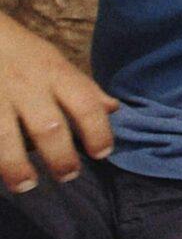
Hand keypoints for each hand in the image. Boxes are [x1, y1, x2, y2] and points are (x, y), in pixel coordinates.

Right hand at [0, 14, 116, 190]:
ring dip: (16, 166)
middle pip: (47, 127)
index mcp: (55, 74)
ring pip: (5, 137)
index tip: (102, 153)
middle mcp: (27, 87)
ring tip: (26, 185)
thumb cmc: (21, 52)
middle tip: (69, 175)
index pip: (85, 104)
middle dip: (60, 156)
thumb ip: (82, 87)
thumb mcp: (56, 62)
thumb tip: (113, 108)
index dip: (97, 131)